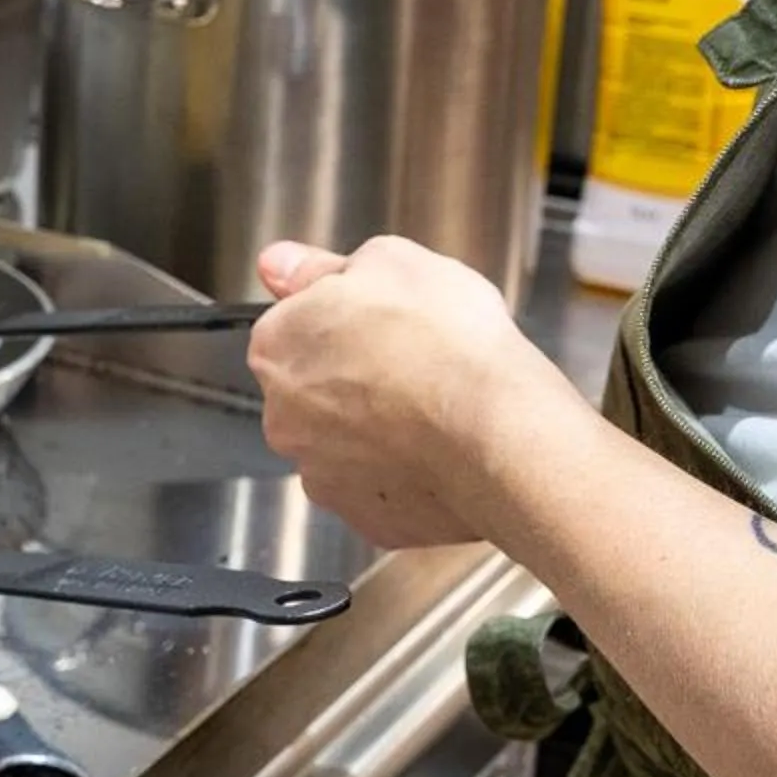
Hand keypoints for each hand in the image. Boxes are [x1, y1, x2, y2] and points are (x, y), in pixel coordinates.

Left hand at [246, 238, 590, 549]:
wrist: (498, 432)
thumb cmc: (449, 344)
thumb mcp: (390, 262)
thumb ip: (319, 268)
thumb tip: (278, 264)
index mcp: (278, 346)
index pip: (294, 326)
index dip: (344, 320)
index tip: (382, 323)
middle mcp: (283, 415)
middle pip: (313, 388)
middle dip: (356, 377)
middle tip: (416, 364)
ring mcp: (320, 471)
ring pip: (344, 442)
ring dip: (378, 428)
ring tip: (435, 411)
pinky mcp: (362, 515)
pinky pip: (379, 486)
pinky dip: (404, 471)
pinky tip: (440, 451)